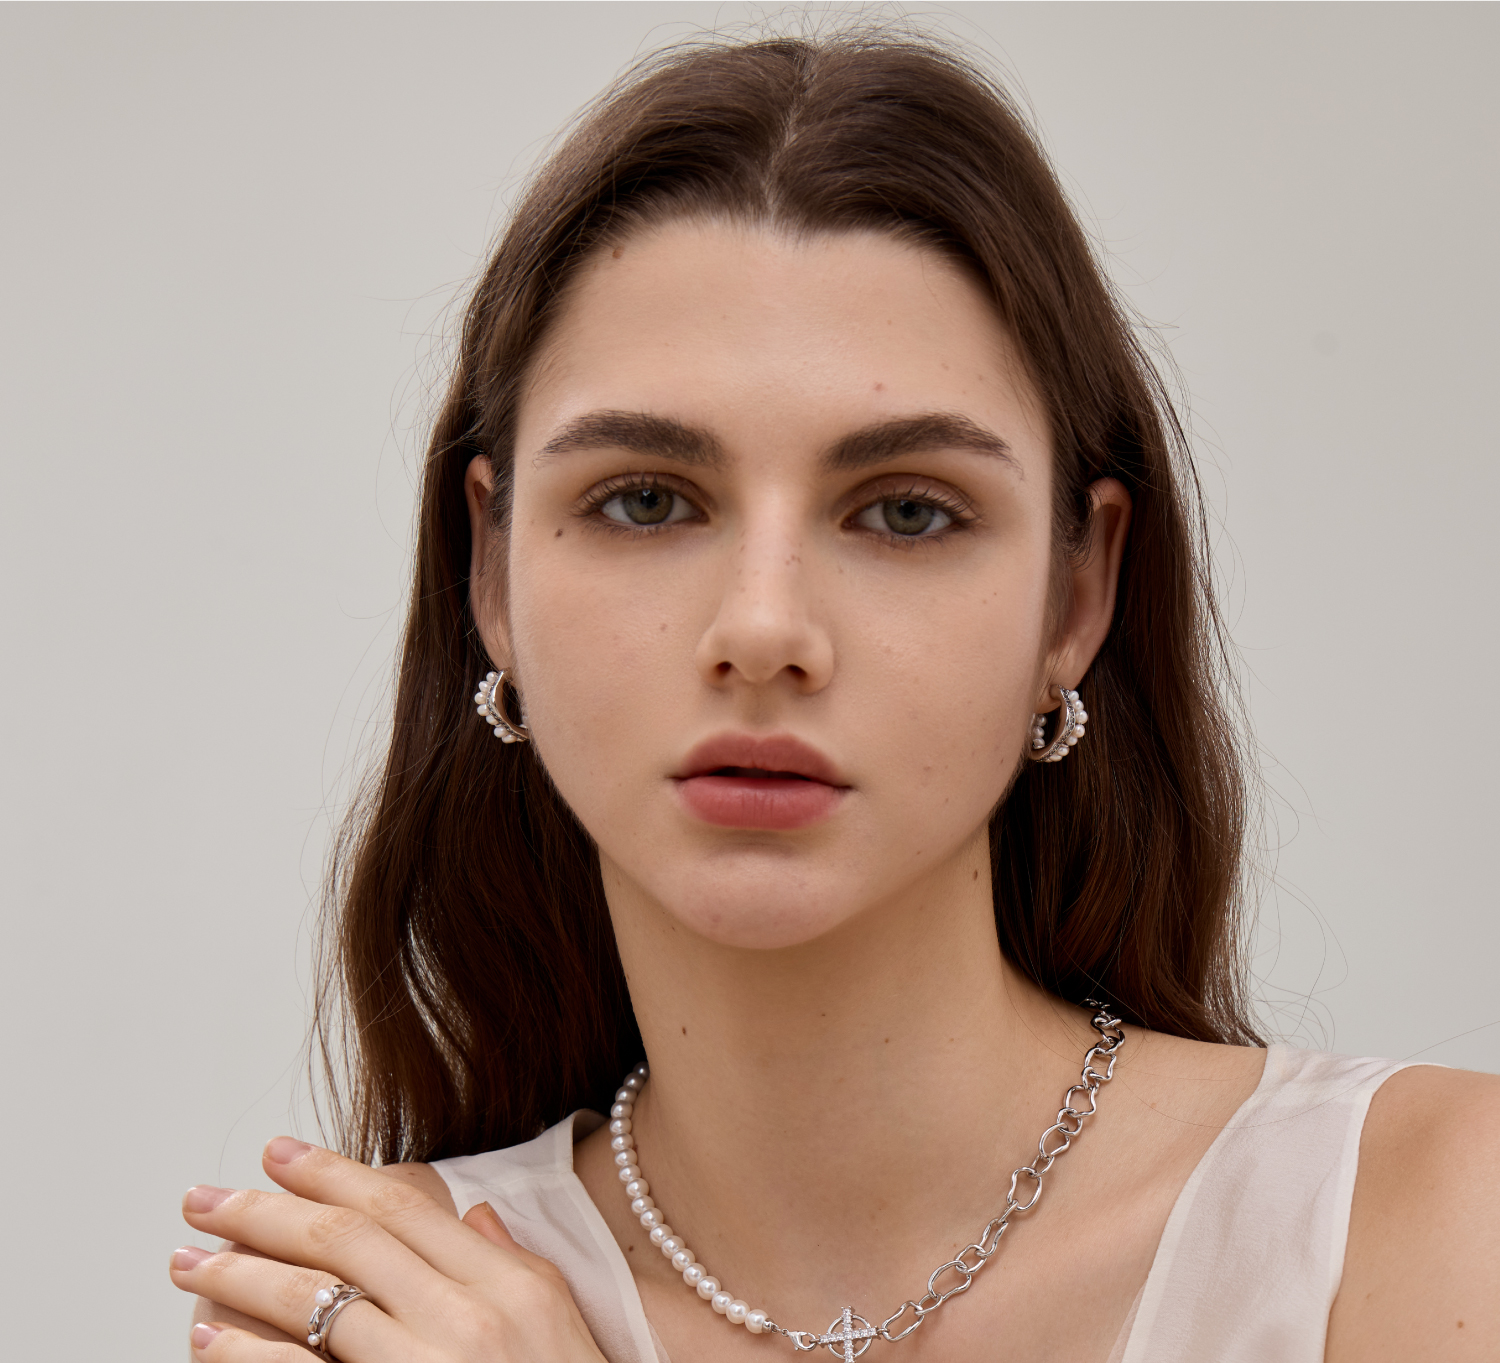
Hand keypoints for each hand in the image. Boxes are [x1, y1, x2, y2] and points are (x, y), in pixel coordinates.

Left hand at [169, 1137, 608, 1361]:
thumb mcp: (562, 1322)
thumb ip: (513, 1263)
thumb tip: (476, 1218)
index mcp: (506, 1281)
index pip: (399, 1206)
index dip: (329, 1172)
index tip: (276, 1154)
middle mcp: (466, 1314)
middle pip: (346, 1240)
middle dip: (264, 1211)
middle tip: (205, 1199)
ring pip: (316, 1300)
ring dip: (241, 1275)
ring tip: (191, 1262)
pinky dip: (249, 1353)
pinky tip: (209, 1337)